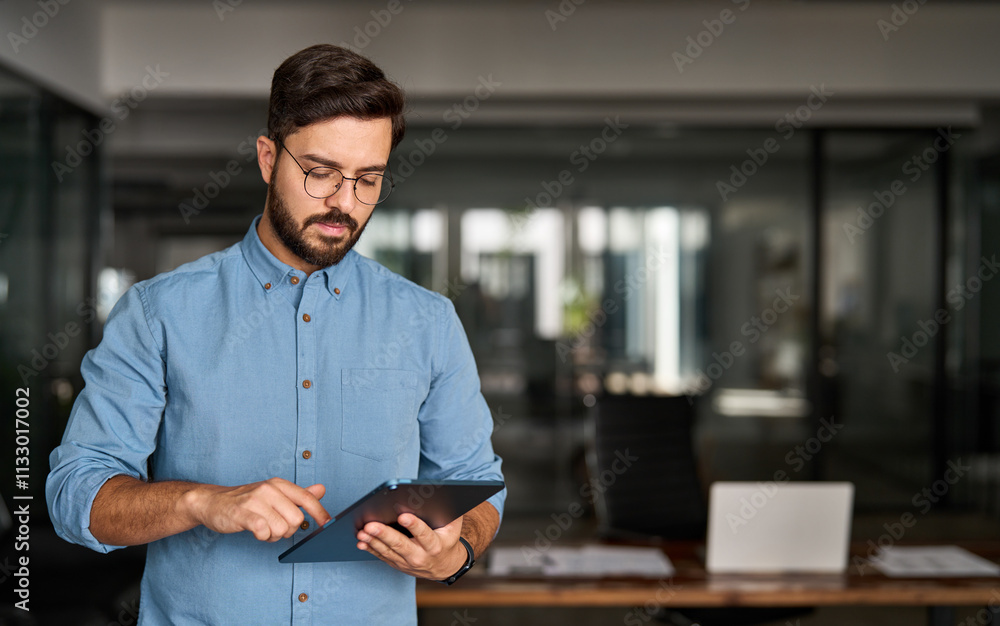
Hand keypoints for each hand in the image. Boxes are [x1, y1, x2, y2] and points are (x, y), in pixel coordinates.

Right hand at [184, 478, 330, 541]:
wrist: (212, 502)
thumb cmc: (246, 501)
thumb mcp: (273, 494)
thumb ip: (297, 495)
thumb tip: (322, 489)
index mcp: (279, 484)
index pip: (307, 498)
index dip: (320, 513)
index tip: (327, 524)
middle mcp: (269, 489)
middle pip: (297, 519)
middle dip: (289, 530)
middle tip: (275, 528)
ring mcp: (255, 500)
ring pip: (282, 528)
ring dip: (273, 536)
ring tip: (263, 529)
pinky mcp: (242, 513)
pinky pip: (263, 531)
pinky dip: (262, 537)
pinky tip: (255, 531)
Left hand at [356, 514, 467, 579]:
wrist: (444, 566)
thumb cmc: (447, 540)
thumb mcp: (453, 527)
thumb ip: (447, 511)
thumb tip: (439, 493)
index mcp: (435, 545)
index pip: (424, 534)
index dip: (413, 526)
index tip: (403, 516)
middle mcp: (420, 556)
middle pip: (400, 545)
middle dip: (384, 534)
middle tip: (371, 525)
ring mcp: (407, 562)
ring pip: (388, 551)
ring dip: (373, 542)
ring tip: (362, 532)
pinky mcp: (397, 564)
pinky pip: (382, 556)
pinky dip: (371, 549)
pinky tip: (361, 542)